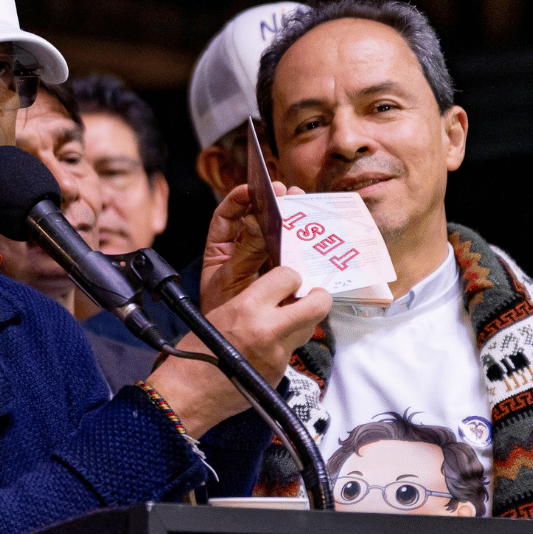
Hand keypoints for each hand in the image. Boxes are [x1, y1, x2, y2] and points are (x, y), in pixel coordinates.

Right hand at [147, 265, 330, 437]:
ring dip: (301, 322)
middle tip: (311, 296)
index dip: (290, 278)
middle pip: (318, 305)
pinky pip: (291, 352)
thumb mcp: (220, 312)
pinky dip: (283, 347)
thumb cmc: (195, 351)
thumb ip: (252, 300)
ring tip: (282, 323)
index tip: (287, 281)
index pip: (289, 277)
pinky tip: (263, 350)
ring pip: (308, 330)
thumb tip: (276, 292)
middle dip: (318, 298)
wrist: (188, 392)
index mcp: (248, 308)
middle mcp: (269, 330)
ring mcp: (278, 355)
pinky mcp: (279, 374)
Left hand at [200, 181, 305, 313]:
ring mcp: (264, 261)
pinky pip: (291, 251)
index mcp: (221, 249)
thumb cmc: (225, 313)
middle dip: (271, 202)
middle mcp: (242, 251)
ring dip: (289, 215)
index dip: (238, 199)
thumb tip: (256, 220)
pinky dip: (301, 239)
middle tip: (286, 191)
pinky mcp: (282, 272)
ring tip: (301, 200)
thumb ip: (244, 252)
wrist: (238, 344)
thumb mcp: (231, 279)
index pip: (226, 216)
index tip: (252, 189)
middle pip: (256, 218)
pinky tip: (311, 226)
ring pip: (276, 232)